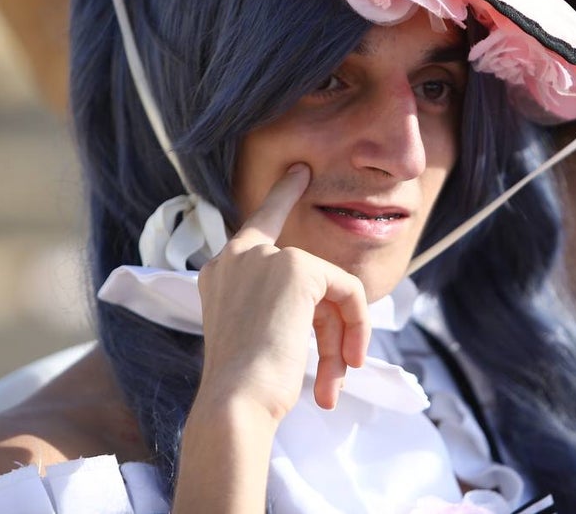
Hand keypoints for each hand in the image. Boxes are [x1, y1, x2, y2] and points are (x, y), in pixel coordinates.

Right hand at [195, 164, 370, 418]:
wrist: (234, 402)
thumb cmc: (243, 386)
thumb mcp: (256, 336)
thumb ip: (280, 307)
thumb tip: (335, 302)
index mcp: (220, 272)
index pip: (259, 224)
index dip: (282, 197)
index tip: (300, 173)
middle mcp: (238, 256)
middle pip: (307, 273)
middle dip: (332, 323)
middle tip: (343, 367)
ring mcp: (266, 257)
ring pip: (330, 288)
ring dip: (340, 338)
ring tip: (334, 382)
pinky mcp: (297, 267)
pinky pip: (346, 290)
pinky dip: (354, 326)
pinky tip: (344, 363)